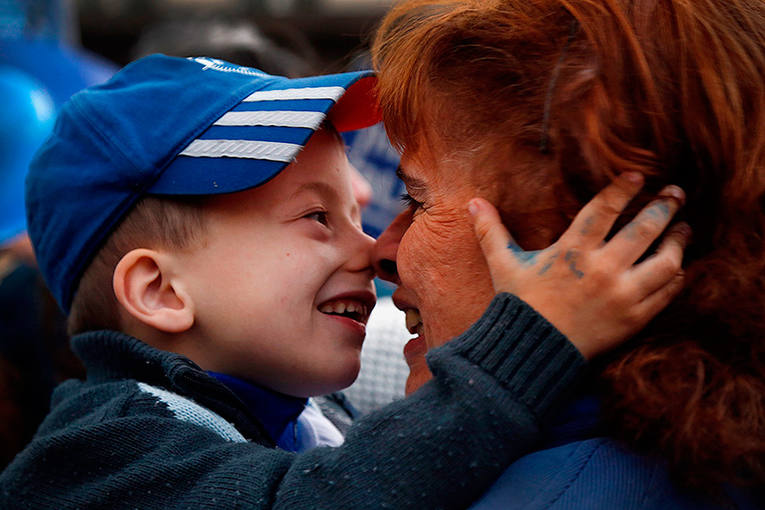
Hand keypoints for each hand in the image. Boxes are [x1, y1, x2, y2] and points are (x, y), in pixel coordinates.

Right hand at [468, 172, 689, 358]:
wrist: (531, 352)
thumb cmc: (519, 305)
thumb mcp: (503, 265)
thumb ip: (491, 231)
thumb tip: (472, 201)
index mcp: (572, 252)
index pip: (605, 208)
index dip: (624, 188)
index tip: (638, 176)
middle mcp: (602, 270)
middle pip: (645, 228)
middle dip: (665, 206)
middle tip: (676, 193)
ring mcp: (621, 296)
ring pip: (666, 261)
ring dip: (678, 240)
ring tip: (682, 227)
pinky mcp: (634, 319)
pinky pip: (666, 292)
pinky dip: (676, 276)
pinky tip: (677, 265)